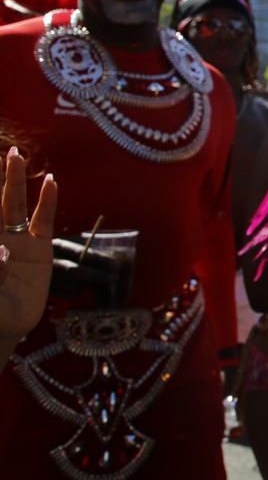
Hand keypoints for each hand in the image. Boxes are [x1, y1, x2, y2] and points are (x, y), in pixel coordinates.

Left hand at [1, 147, 57, 350]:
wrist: (4, 329)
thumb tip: (3, 252)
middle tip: (3, 150)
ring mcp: (15, 240)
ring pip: (14, 204)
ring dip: (14, 180)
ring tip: (16, 155)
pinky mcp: (38, 249)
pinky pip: (43, 221)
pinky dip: (48, 202)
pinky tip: (51, 182)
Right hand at [49, 238, 123, 297]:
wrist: (37, 262)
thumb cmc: (66, 250)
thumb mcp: (75, 243)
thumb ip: (90, 248)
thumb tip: (113, 256)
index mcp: (59, 245)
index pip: (80, 253)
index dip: (99, 260)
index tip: (116, 265)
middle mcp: (50, 261)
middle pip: (74, 272)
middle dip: (97, 276)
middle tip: (115, 277)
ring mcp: (47, 277)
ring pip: (75, 285)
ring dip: (91, 283)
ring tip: (100, 277)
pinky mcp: (49, 290)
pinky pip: (72, 293)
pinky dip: (82, 289)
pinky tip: (84, 283)